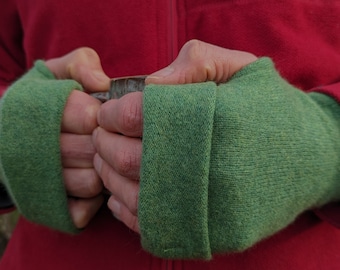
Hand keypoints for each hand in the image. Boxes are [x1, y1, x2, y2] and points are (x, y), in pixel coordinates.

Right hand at [45, 48, 109, 227]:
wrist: (7, 134)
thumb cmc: (41, 100)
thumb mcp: (55, 72)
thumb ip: (80, 65)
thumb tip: (103, 83)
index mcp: (37, 111)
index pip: (91, 118)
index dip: (104, 117)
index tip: (102, 114)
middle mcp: (33, 149)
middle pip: (93, 151)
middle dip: (104, 142)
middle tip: (102, 136)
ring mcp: (38, 182)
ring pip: (91, 182)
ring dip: (101, 170)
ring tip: (94, 157)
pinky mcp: (45, 206)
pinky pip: (81, 211)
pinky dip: (90, 201)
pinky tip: (87, 181)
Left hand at [93, 39, 256, 232]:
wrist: (311, 157)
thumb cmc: (268, 108)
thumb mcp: (240, 67)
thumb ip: (193, 63)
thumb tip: (147, 85)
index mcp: (217, 120)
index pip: (140, 115)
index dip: (114, 113)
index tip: (109, 112)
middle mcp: (214, 169)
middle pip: (131, 160)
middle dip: (105, 144)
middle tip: (101, 135)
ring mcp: (214, 209)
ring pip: (135, 198)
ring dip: (110, 177)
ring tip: (108, 160)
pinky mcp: (214, 234)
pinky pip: (152, 229)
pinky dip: (126, 211)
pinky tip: (123, 194)